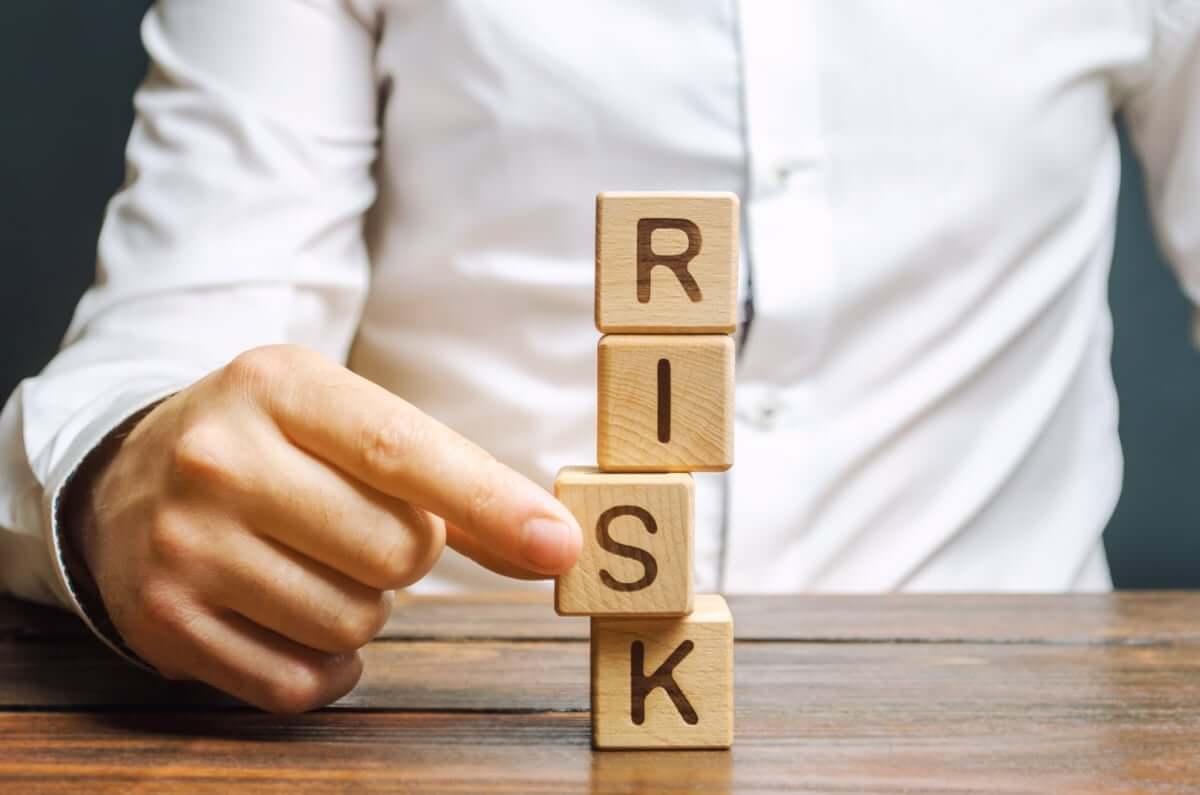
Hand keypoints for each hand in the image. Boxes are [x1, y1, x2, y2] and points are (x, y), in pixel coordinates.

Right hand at [71, 345, 581, 711]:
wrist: (126, 481)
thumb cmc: (271, 449)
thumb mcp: (345, 425)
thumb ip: (450, 481)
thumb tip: (551, 545)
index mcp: (279, 386)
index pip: (403, 451)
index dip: (490, 503)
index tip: (559, 545)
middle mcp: (220, 456)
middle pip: (394, 551)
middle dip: (406, 555)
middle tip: (358, 529)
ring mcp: (184, 543)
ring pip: (354, 622)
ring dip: (364, 607)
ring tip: (315, 564)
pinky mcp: (164, 620)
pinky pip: (299, 682)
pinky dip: (326, 665)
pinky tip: (297, 618)